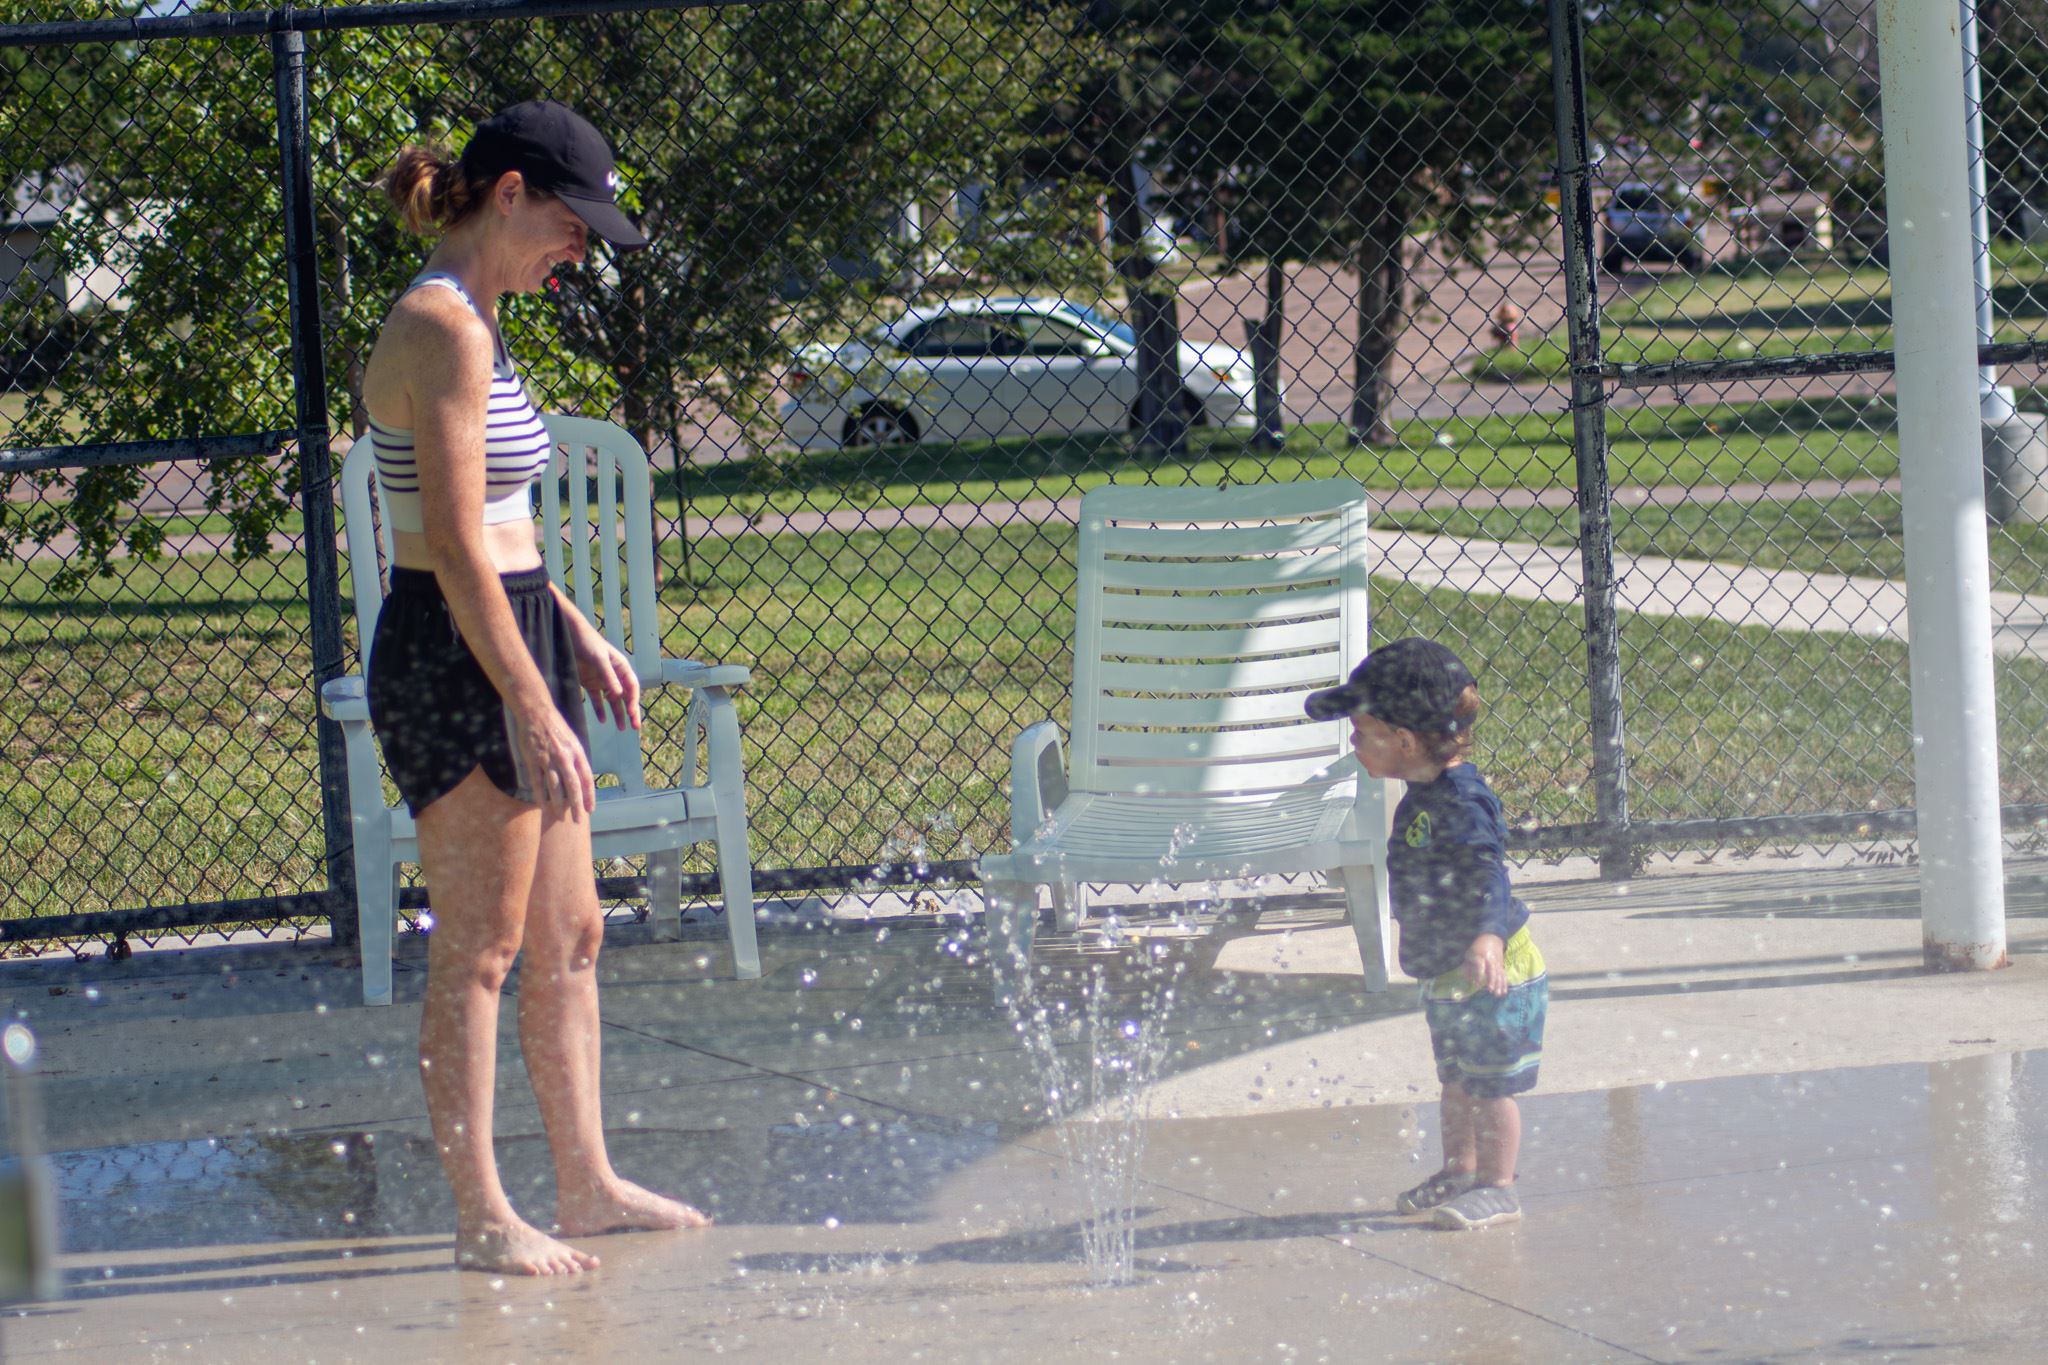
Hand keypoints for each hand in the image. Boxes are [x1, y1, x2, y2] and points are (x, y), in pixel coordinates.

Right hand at [512, 700, 596, 816]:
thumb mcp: (573, 740)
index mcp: (577, 752)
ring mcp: (548, 758)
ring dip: (558, 804)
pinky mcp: (533, 759)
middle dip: (576, 805)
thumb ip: (577, 759)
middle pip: (573, 786)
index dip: (589, 795)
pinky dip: (540, 796)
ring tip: (560, 817)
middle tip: (578, 820)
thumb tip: (581, 778)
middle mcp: (564, 756)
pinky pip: (537, 782)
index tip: (590, 809)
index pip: (587, 778)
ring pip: (555, 787)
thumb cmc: (556, 727)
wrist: (536, 712)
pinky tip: (543, 806)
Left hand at [572, 626, 641, 731]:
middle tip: (635, 727)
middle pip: (625, 696)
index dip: (633, 701)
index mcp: (621, 667)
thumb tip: (619, 695)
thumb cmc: (588, 642)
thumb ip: (608, 677)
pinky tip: (602, 720)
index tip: (632, 713)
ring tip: (621, 728)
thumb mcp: (599, 659)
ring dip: (617, 713)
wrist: (570, 635)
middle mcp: (614, 675)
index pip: (632, 687)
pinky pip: (597, 700)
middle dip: (631, 711)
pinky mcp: (590, 684)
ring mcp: (602, 680)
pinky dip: (600, 709)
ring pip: (613, 701)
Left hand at [1463, 934, 1506, 996]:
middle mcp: (1490, 960)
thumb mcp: (1469, 954)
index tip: (1477, 984)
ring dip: (1499, 985)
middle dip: (1491, 981)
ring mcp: (1497, 963)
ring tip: (1498, 994)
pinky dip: (1504, 984)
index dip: (1478, 975)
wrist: (1492, 938)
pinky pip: (1504, 975)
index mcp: (1481, 956)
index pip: (1480, 966)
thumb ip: (1467, 967)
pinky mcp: (1502, 966)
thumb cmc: (1477, 947)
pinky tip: (1504, 991)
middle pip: (1492, 971)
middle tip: (1490, 990)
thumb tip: (1468, 980)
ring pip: (1499, 975)